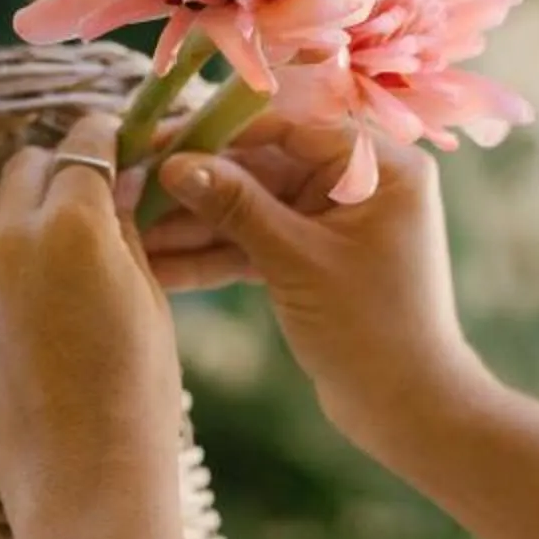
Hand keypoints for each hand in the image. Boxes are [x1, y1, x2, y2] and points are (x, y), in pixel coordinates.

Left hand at [0, 109, 187, 538]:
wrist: (82, 481)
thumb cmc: (137, 393)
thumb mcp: (148, 299)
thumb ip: (125, 233)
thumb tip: (119, 187)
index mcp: (70, 224)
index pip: (83, 143)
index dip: (107, 135)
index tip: (122, 139)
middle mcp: (10, 242)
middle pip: (26, 168)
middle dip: (61, 169)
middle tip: (100, 194)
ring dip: (32, 217)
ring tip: (75, 252)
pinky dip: (15, 270)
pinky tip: (51, 309)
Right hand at [142, 118, 487, 479]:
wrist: (408, 410)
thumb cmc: (371, 330)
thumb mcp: (296, 262)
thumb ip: (237, 208)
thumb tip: (176, 165)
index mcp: (380, 168)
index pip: (292, 127)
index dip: (223, 133)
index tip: (164, 141)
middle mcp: (360, 185)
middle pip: (264, 168)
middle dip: (198, 185)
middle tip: (132, 183)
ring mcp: (334, 223)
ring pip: (253, 210)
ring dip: (195, 225)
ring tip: (130, 229)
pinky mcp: (313, 259)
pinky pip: (256, 244)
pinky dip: (213, 256)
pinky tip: (156, 264)